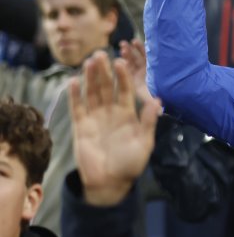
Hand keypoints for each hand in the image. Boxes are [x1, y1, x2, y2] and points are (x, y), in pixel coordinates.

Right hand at [69, 51, 160, 205]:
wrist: (110, 183)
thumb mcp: (144, 143)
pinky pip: (77, 107)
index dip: (122, 76)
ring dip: (90, 78)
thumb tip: (158, 100)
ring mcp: (95, 117)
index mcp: (127, 114)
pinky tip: (73, 81)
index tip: (121, 61)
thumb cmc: (130, 165)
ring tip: (88, 62)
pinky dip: (74, 95)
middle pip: (106, 87)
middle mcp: (111, 112)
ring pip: (91, 93)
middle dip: (104, 71)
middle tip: (101, 53)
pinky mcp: (80, 126)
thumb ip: (148, 122)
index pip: (124, 90)